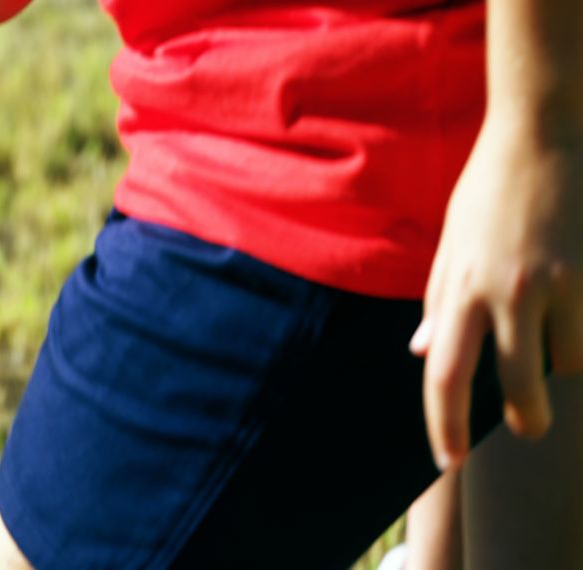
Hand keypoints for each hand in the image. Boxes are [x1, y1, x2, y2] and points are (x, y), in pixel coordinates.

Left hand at [411, 115, 582, 470]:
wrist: (544, 132)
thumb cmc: (489, 190)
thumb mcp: (450, 244)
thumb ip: (437, 302)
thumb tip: (422, 353)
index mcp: (461, 287)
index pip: (445, 374)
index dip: (442, 425)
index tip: (445, 462)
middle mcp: (507, 291)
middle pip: (517, 386)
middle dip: (524, 418)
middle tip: (527, 428)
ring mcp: (560, 282)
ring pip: (568, 363)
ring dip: (562, 366)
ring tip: (555, 345)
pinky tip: (575, 318)